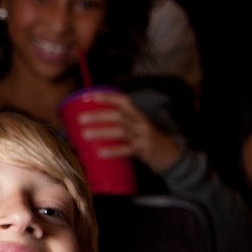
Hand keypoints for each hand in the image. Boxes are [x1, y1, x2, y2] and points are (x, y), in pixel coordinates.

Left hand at [67, 94, 182, 172]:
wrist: (171, 156)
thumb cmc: (148, 142)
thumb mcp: (137, 130)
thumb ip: (120, 127)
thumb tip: (92, 128)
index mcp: (138, 116)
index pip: (124, 102)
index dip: (109, 97)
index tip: (92, 96)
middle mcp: (141, 123)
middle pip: (119, 116)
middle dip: (99, 116)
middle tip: (81, 119)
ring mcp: (143, 136)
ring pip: (121, 131)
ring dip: (102, 132)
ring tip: (85, 135)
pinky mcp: (144, 150)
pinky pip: (127, 150)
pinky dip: (114, 151)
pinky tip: (101, 152)